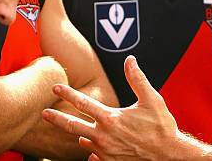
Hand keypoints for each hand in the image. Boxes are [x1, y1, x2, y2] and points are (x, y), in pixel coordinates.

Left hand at [42, 55, 178, 160]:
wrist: (168, 156)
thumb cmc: (162, 128)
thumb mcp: (151, 99)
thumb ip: (137, 79)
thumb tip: (130, 60)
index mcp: (110, 119)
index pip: (83, 103)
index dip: (67, 94)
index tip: (55, 87)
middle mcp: (103, 136)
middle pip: (72, 125)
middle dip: (56, 118)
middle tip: (43, 113)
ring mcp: (105, 152)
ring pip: (84, 141)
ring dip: (80, 134)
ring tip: (78, 130)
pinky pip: (93, 156)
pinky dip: (92, 151)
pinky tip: (94, 150)